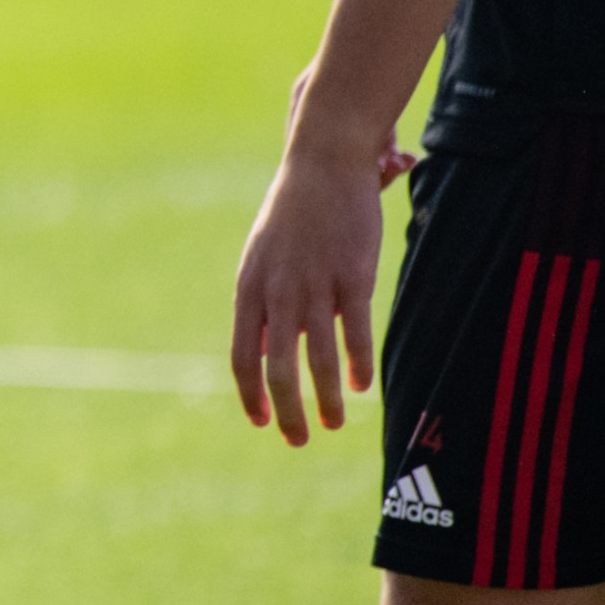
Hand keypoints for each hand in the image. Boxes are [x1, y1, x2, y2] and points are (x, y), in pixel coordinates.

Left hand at [230, 137, 396, 444]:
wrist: (322, 163)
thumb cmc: (293, 215)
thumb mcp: (263, 258)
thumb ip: (264, 303)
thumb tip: (266, 351)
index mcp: (250, 288)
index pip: (242, 355)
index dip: (250, 393)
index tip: (259, 422)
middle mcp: (277, 292)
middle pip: (276, 369)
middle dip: (286, 412)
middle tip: (297, 441)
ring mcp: (315, 286)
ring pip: (317, 359)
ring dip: (325, 400)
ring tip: (333, 424)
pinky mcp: (353, 278)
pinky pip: (355, 334)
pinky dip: (358, 365)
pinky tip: (361, 386)